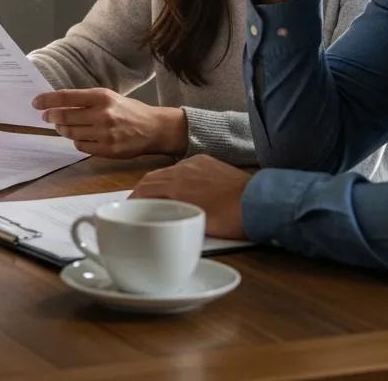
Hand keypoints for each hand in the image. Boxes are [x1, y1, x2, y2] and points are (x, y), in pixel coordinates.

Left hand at [32, 88, 186, 157]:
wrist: (153, 128)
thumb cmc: (128, 110)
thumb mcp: (108, 97)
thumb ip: (85, 100)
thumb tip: (58, 104)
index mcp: (101, 97)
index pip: (66, 97)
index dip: (47, 100)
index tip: (36, 102)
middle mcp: (102, 114)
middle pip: (65, 116)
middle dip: (51, 116)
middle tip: (46, 116)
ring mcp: (105, 134)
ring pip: (71, 133)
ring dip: (63, 129)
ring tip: (63, 126)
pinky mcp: (108, 150)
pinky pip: (81, 146)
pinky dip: (77, 141)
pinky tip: (81, 136)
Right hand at [132, 154, 249, 238]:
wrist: (259, 201)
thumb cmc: (230, 220)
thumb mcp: (197, 227)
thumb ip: (175, 220)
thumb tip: (161, 225)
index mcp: (175, 186)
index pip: (144, 190)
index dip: (133, 200)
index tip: (128, 209)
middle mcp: (181, 170)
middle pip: (152, 178)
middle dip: (142, 191)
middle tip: (137, 204)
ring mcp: (194, 163)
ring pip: (166, 171)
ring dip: (157, 183)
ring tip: (156, 197)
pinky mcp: (206, 160)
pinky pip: (182, 166)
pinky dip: (173, 176)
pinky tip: (179, 186)